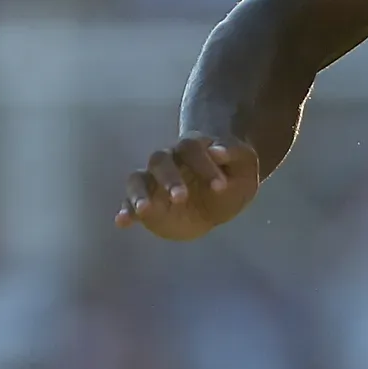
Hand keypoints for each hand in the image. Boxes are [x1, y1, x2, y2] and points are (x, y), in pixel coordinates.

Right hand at [115, 137, 259, 240]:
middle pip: (160, 161)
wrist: (224, 191)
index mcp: (193, 147)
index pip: (191, 149)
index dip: (204, 165)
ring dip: (139, 193)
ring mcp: (155, 181)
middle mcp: (169, 159)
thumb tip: (217, 150)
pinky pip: (130, 202)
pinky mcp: (149, 202)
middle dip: (169, 178)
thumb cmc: (234, 174)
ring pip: (139, 179)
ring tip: (143, 209)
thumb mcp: (245, 164)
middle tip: (181, 197)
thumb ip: (234, 154)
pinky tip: (122, 222)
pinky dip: (125, 211)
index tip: (220, 187)